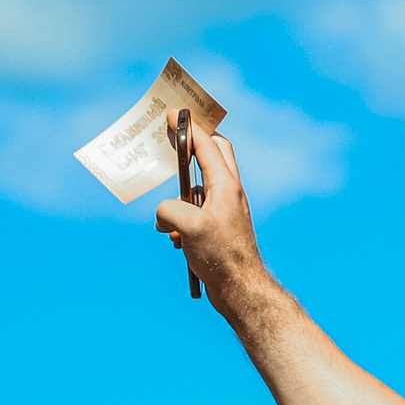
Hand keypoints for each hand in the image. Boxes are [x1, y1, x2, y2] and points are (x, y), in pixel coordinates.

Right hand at [155, 131, 262, 300]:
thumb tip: (165, 217)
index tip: (171, 115)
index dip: (188, 128)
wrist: (240, 289)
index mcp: (226, 185)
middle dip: (193, 145)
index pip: (207, 145)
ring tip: (171, 223)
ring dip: (179, 199)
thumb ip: (168, 210)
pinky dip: (181, 223)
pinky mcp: (218, 228)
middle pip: (214, 154)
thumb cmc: (221, 256)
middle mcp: (228, 193)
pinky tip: (178, 242)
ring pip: (198, 189)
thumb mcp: (188, 227)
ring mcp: (225, 210)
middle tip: (172, 142)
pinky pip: (194, 214)